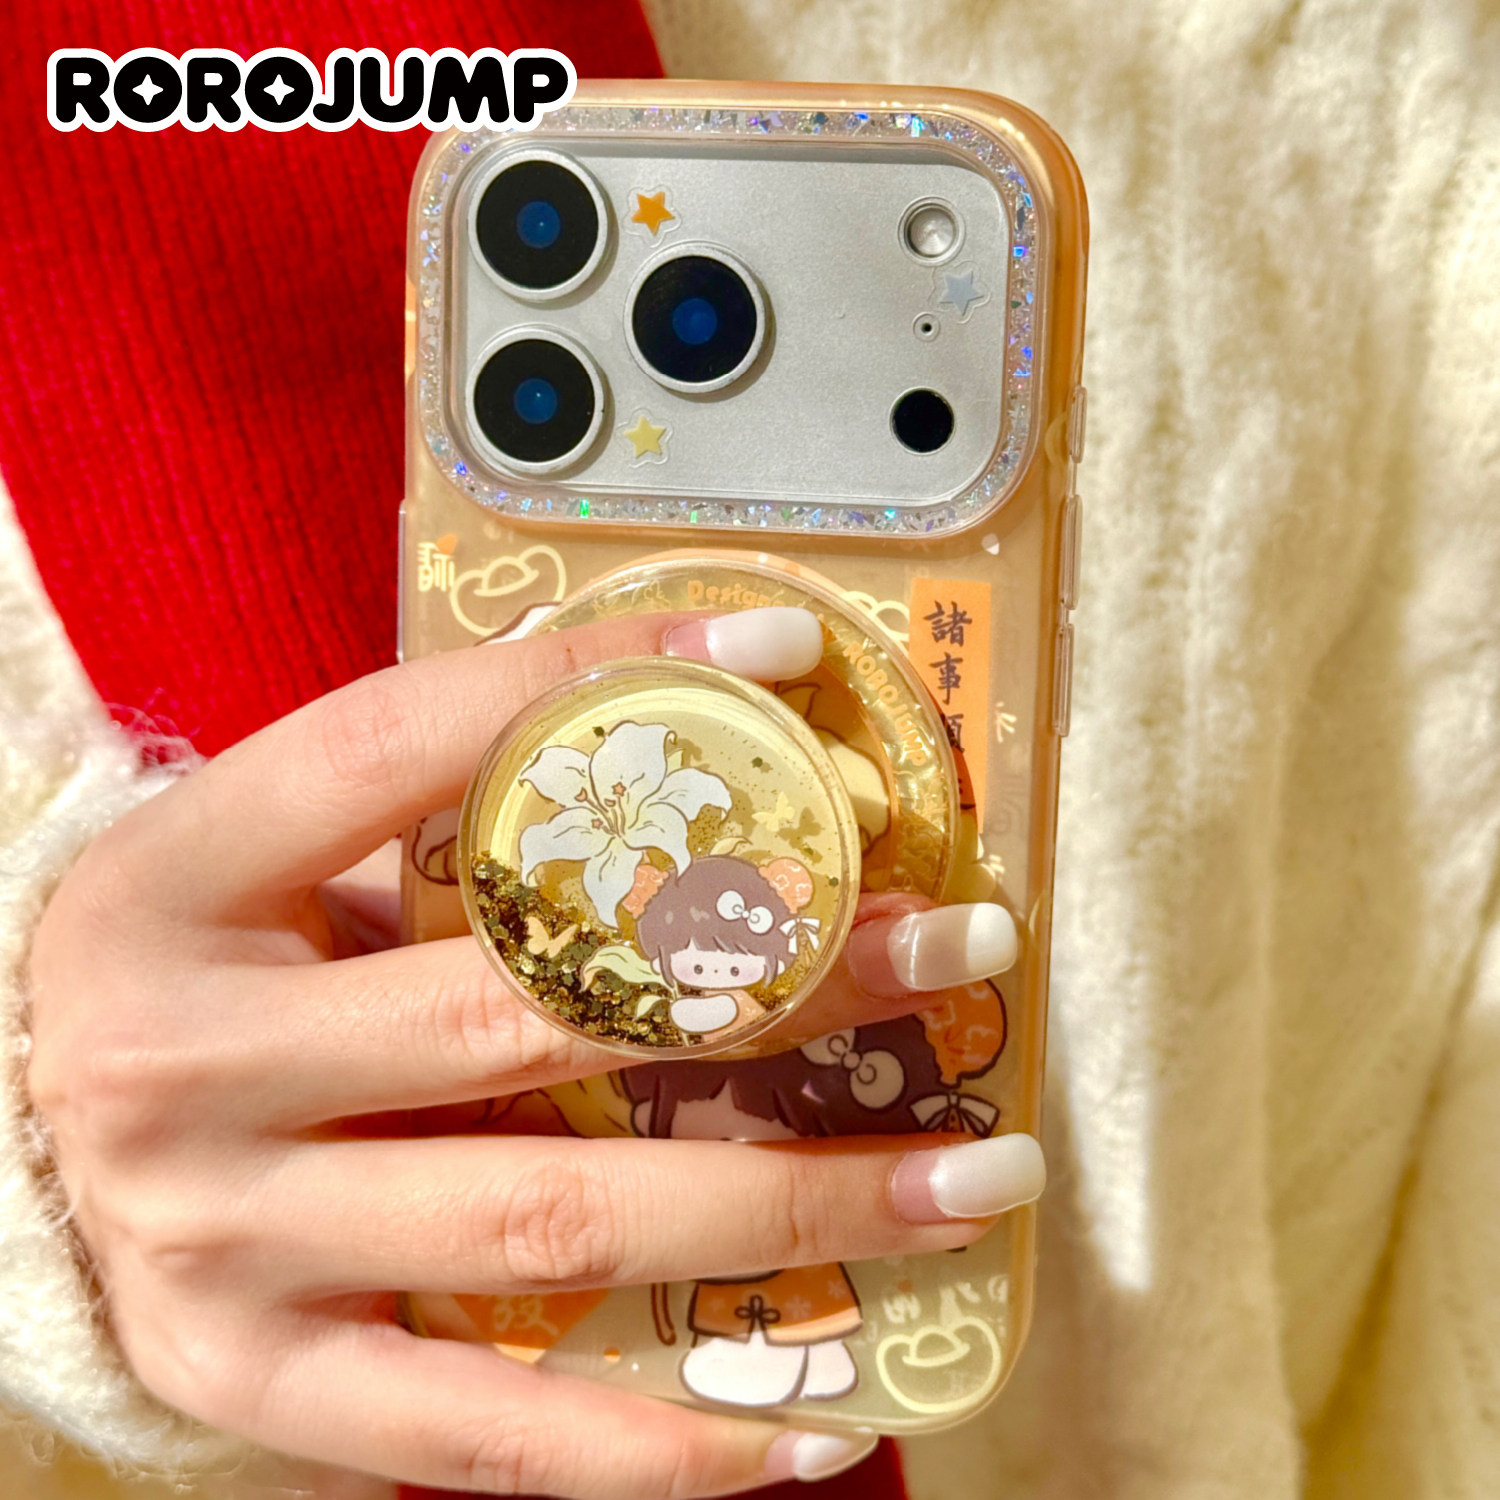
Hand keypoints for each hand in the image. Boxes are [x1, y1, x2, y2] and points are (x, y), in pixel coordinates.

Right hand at [27, 608, 1041, 1496]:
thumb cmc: (182, 973)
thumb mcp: (255, 864)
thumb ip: (429, 828)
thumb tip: (695, 777)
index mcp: (182, 884)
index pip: (413, 747)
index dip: (606, 685)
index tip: (789, 657)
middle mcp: (191, 1064)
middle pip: (532, 1008)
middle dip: (777, 970)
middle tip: (962, 944)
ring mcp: (219, 1239)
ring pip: (546, 1225)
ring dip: (785, 1204)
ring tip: (968, 1174)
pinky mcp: (252, 1380)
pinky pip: (476, 1435)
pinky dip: (656, 1446)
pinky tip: (820, 1423)